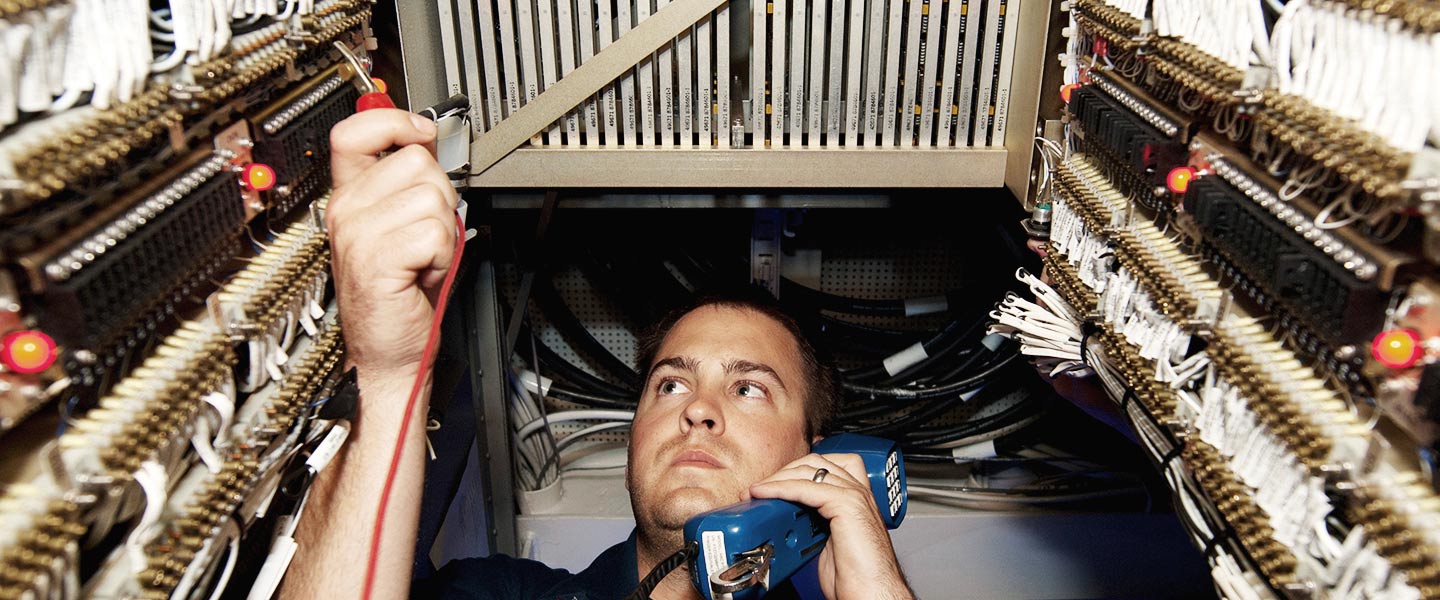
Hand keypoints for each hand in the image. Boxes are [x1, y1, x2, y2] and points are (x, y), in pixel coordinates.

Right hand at [326, 109, 458, 379]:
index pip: (356, 131)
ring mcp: (358, 233)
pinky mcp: (377, 257)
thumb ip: (406, 184)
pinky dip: (443, 255)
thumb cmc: (398, 292)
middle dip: (438, 197)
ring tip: (422, 258)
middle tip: (424, 236)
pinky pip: (435, 232)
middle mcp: (347, 209)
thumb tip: (427, 140)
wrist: (388, 350)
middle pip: (417, 161)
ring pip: (432, 197)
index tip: (419, 131)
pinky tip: (422, 273)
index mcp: (349, 196)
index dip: (393, 120)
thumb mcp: (398, 227)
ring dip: (442, 232)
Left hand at [743, 453, 912, 599]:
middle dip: (784, 471)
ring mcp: (856, 497)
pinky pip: (807, 488)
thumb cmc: (858, 578)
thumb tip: (787, 522)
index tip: (770, 484)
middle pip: (816, 462)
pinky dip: (781, 488)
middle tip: (760, 488)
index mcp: (856, 499)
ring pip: (810, 471)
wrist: (874, 594)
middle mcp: (859, 493)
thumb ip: (814, 526)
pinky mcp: (848, 506)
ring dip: (778, 478)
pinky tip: (765, 494)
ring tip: (757, 491)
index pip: (825, 466)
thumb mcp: (829, 545)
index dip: (795, 470)